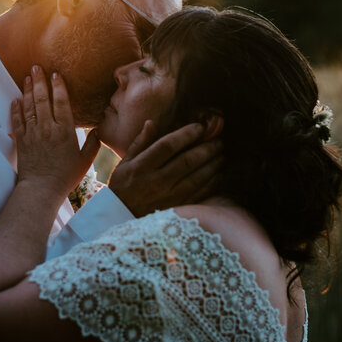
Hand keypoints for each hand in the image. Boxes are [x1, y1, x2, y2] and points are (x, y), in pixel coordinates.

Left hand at [11, 66, 99, 196]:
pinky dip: (16, 108)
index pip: (61, 101)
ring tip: (27, 77)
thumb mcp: (85, 161)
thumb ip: (93, 144)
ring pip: (28, 106)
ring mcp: (33, 133)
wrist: (41, 190)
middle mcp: (47, 127)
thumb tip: (100, 130)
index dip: (58, 86)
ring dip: (27, 90)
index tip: (56, 74)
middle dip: (39, 81)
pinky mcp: (21, 140)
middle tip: (36, 67)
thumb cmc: (65, 177)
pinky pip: (17, 120)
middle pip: (42, 98)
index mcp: (64, 130)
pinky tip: (16, 99)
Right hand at [107, 121, 222, 216]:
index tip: (199, 127)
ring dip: (212, 164)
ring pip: (196, 178)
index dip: (186, 134)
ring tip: (221, 154)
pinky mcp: (176, 209)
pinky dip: (212, 183)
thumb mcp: (124, 163)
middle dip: (206, 148)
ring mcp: (167, 197)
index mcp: (141, 167)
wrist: (120, 218)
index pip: (167, 146)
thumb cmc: (123, 187)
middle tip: (218, 139)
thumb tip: (152, 122)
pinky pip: (199, 194)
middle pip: (187, 161)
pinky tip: (219, 174)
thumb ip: (139, 143)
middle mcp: (155, 181)